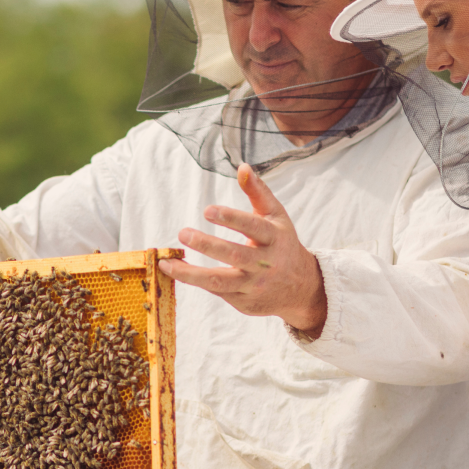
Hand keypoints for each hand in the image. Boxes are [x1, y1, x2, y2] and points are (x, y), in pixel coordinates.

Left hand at [159, 164, 326, 335]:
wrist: (302, 287)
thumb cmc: (282, 244)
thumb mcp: (277, 217)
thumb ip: (258, 192)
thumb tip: (242, 167)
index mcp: (275, 238)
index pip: (253, 227)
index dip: (231, 218)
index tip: (207, 210)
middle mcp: (266, 263)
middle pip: (235, 254)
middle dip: (207, 244)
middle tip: (183, 233)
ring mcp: (255, 285)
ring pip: (221, 281)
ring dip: (191, 274)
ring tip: (167, 263)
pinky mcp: (245, 302)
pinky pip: (217, 292)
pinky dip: (196, 282)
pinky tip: (177, 271)